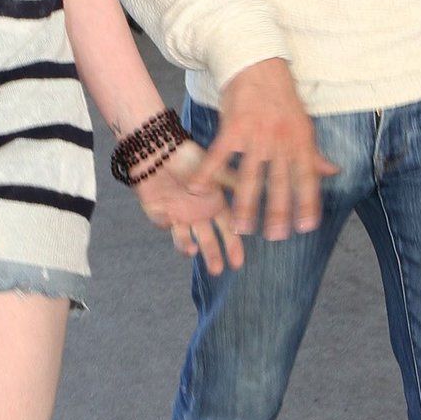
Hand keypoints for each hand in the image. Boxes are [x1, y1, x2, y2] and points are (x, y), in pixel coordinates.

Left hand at [132, 140, 243, 275]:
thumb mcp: (216, 170)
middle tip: (218, 270)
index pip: (227, 230)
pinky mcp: (158, 212)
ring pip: (184, 239)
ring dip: (188, 248)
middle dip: (213, 255)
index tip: (238, 263)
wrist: (159, 149)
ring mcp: (178, 215)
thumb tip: (262, 188)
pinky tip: (171, 218)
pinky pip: (163, 223)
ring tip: (193, 251)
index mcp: (214, 205)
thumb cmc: (189, 157)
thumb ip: (234, 182)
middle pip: (207, 240)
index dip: (232, 247)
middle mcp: (198, 214)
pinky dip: (166, 223)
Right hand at [194, 58, 336, 240]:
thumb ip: (314, 153)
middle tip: (274, 237)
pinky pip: (219, 156)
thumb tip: (334, 172)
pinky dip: (208, 174)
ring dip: (245, 205)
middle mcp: (280, 140)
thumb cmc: (281, 97)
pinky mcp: (233, 127)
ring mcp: (256, 135)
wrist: (257, 64)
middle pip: (279, 183)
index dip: (308, 203)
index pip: (307, 178)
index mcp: (300, 141)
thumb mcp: (303, 124)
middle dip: (277, 212)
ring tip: (242, 227)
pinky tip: (199, 190)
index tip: (306, 227)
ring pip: (250, 176)